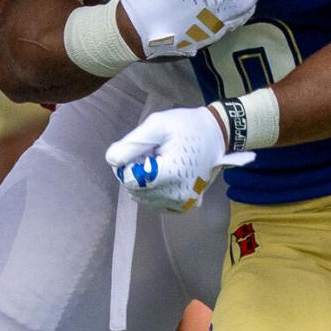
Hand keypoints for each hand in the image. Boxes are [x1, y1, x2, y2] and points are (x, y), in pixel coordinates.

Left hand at [105, 105, 254, 211]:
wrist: (219, 135)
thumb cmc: (188, 126)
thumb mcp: (158, 125)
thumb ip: (132, 143)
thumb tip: (111, 160)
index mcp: (170, 175)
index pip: (130, 179)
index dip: (128, 163)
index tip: (142, 149)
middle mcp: (177, 195)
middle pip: (136, 191)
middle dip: (137, 172)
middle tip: (154, 153)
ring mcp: (183, 203)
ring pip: (144, 199)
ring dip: (145, 182)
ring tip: (162, 162)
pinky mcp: (186, 206)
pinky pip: (158, 204)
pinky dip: (155, 191)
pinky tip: (164, 175)